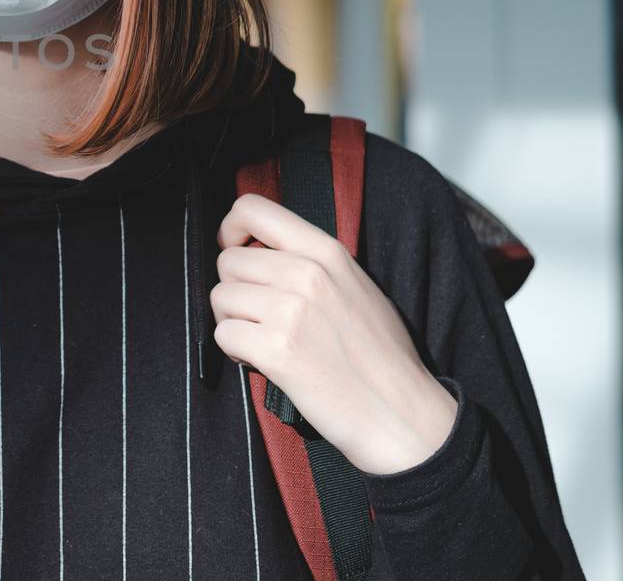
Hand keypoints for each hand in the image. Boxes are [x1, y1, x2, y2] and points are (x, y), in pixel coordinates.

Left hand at [211, 193, 458, 474]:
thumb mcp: (356, 286)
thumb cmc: (380, 356)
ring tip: (263, 341)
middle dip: (234, 291)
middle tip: (257, 318)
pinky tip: (261, 361)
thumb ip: (310, 263)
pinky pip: (223, 335)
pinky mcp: (276, 349)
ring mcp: (290, 310)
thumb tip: (261, 252)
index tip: (231, 249)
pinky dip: (234, 352)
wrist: (402, 414)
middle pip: (229, 262)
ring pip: (220, 298)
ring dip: (233, 322)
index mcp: (325, 251)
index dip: (230, 229)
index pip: (253, 209)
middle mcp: (306, 273)